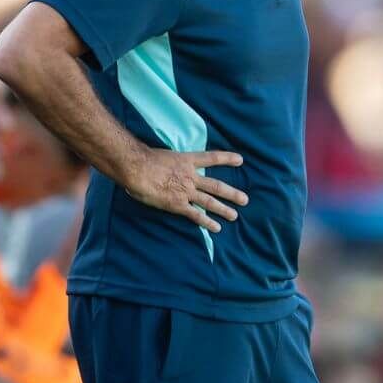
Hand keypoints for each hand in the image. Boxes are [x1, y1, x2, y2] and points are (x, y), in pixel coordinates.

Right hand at [122, 148, 246, 232]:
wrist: (138, 169)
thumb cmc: (144, 159)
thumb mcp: (163, 155)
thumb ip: (170, 162)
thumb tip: (166, 165)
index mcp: (186, 160)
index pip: (211, 158)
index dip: (227, 158)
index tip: (241, 160)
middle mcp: (190, 176)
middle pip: (216, 185)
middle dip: (231, 193)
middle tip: (245, 200)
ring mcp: (186, 191)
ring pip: (210, 201)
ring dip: (223, 209)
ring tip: (235, 216)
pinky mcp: (178, 205)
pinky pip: (195, 215)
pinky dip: (207, 222)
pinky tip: (216, 228)